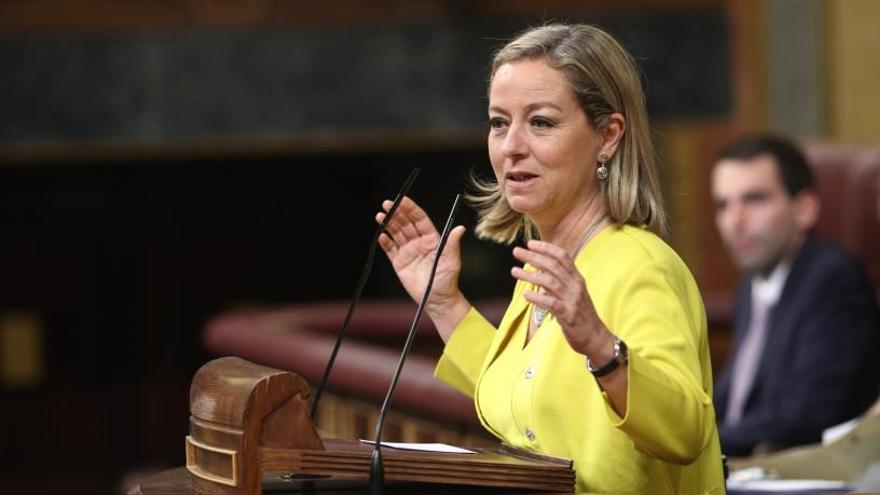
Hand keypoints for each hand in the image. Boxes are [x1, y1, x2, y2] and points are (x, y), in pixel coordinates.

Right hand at [376, 196, 469, 337]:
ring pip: (397, 234)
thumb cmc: (447, 281)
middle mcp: (419, 243)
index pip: (420, 220)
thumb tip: (460, 228)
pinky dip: (385, 242)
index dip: (411, 209)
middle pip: (406, 224)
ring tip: (380, 216)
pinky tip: (381, 235)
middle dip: (397, 213)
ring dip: (388, 224)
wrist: (437, 299)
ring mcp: (408, 252)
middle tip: (387, 204)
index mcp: (432, 240)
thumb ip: (453, 244)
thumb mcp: (452, 261)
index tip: (402, 200)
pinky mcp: (399, 263)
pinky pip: (390, 249)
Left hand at [511, 240, 612, 356]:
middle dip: (534, 256)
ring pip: (550, 282)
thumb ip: (560, 281)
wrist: (596, 337)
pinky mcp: (568, 315)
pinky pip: (551, 303)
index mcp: (576, 278)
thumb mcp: (573, 293)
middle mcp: (575, 286)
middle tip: (517, 251)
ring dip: (530, 275)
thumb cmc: (581, 315)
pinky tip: (526, 294)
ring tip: (514, 271)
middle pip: (553, 265)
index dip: (546, 248)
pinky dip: (538, 297)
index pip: (562, 257)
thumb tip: (541, 269)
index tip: (530, 243)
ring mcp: (572, 300)